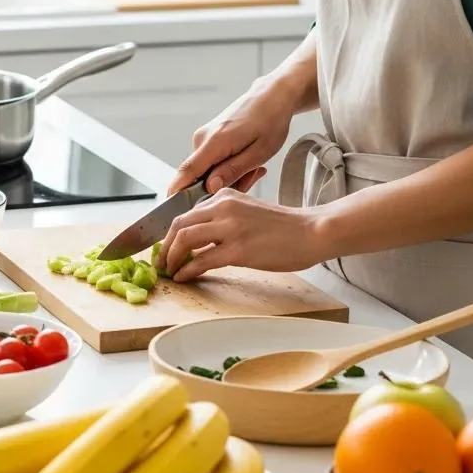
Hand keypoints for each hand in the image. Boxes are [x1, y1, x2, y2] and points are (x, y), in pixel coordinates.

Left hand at [157, 190, 327, 279]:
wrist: (311, 231)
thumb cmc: (283, 227)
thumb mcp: (247, 210)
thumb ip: (223, 217)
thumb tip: (199, 238)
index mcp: (224, 195)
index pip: (186, 212)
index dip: (170, 233)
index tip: (165, 247)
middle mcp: (223, 207)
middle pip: (178, 224)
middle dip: (165, 246)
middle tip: (161, 261)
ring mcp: (230, 228)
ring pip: (185, 239)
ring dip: (172, 258)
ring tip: (170, 270)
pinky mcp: (238, 249)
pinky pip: (201, 260)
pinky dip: (187, 270)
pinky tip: (184, 277)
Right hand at [165, 76, 299, 198]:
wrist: (271, 97)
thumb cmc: (269, 122)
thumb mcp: (258, 153)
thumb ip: (232, 171)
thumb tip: (210, 187)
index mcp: (214, 142)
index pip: (188, 171)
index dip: (177, 191)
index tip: (170, 209)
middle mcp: (202, 138)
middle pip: (199, 176)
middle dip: (221, 186)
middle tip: (251, 179)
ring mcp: (203, 136)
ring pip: (207, 170)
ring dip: (227, 176)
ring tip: (254, 168)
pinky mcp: (207, 137)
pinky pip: (211, 161)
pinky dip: (227, 167)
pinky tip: (246, 161)